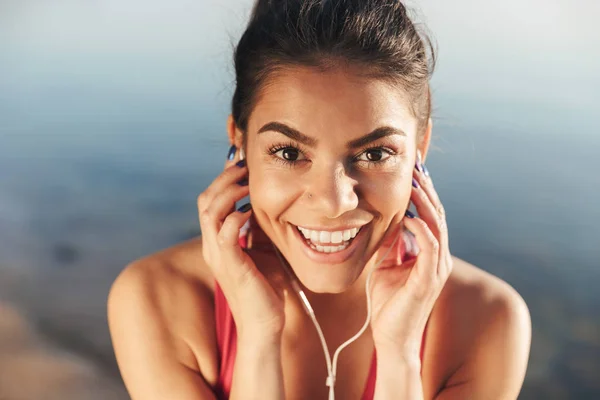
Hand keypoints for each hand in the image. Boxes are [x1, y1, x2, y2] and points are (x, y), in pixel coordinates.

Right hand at [197, 146, 284, 339]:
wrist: (264, 324)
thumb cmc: (265, 287)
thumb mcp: (262, 248)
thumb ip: (258, 227)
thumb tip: (265, 201)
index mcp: (218, 241)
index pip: (211, 201)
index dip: (223, 179)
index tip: (241, 163)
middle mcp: (212, 245)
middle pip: (205, 200)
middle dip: (224, 178)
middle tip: (245, 165)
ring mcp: (218, 256)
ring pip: (210, 211)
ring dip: (229, 192)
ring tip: (248, 182)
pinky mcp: (231, 266)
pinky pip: (225, 233)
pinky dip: (235, 217)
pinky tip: (251, 210)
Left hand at [369, 155, 452, 356]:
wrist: (391, 337)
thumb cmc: (388, 303)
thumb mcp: (387, 264)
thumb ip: (393, 242)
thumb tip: (389, 218)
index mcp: (430, 252)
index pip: (430, 213)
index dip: (423, 190)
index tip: (413, 168)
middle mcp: (439, 257)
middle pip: (438, 214)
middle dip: (427, 188)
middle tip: (417, 164)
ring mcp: (437, 268)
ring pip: (438, 226)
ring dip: (426, 203)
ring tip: (414, 183)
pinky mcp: (429, 280)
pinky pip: (431, 249)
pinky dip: (422, 230)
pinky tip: (410, 217)